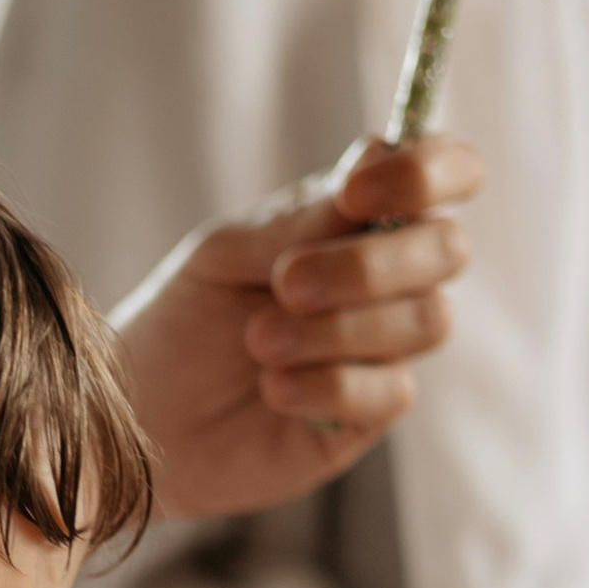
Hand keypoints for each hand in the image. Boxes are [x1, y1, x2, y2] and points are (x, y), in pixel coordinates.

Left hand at [113, 136, 480, 522]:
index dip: (428, 170)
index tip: (356, 191)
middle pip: (448, 249)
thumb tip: (370, 172)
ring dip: (339, 328)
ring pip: (428, 320)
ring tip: (260, 341)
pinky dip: (325, 385)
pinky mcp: (370, 416)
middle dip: (368, 264)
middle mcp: (388, 280)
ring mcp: (385, 349)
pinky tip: (272, 388)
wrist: (141, 414)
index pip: (447, 171)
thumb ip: (299, 220)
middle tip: (285, 283)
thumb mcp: (228, 255)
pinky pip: (391, 391)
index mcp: (359, 220)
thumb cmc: (184, 321)